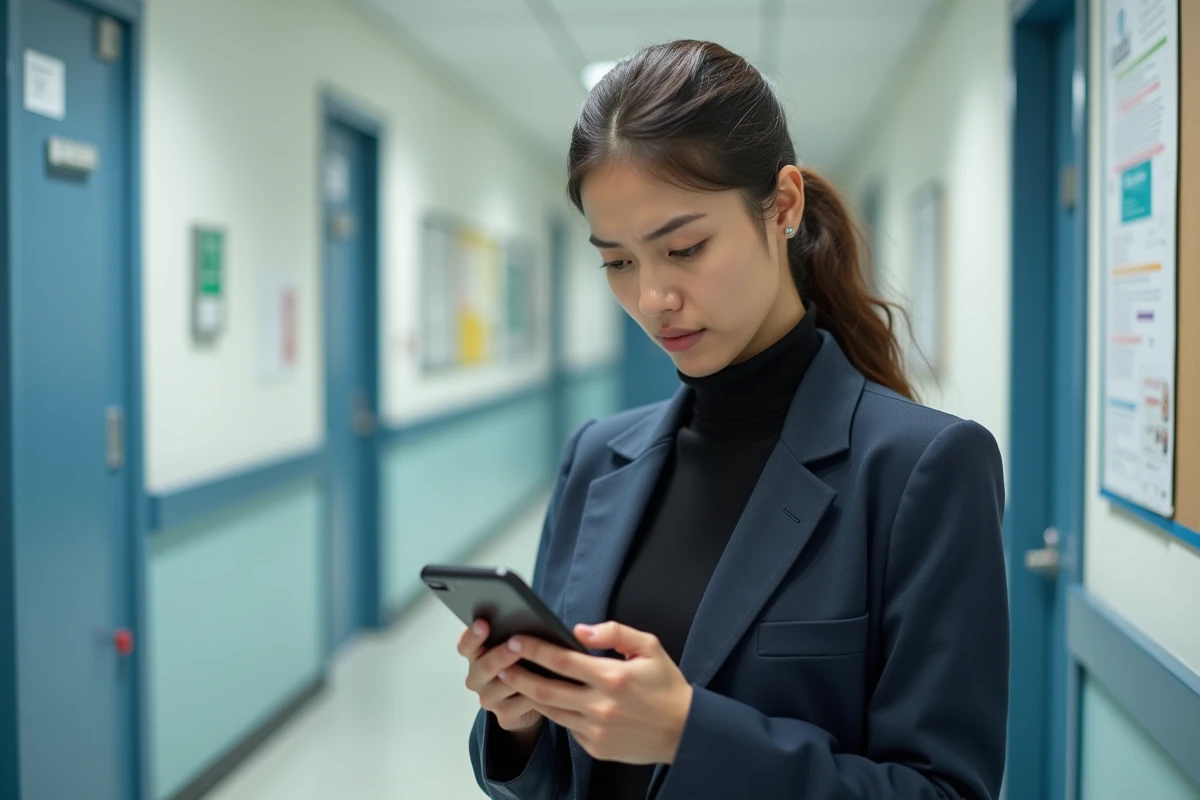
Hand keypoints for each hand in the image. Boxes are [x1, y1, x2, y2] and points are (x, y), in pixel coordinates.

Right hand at [459, 620, 542, 735]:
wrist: (523, 704)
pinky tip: (550, 686)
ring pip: (505, 686)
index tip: (483, 624)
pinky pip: (522, 703)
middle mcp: (476, 678)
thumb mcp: (512, 647)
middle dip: (501, 655)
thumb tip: (527, 619)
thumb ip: (512, 636)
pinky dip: (537, 693)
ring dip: (523, 676)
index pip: (465, 644)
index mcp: (474, 655)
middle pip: (484, 667)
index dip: (473, 635)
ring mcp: (488, 699)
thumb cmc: (519, 665)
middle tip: (516, 646)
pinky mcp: (504, 716)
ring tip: (541, 665)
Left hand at [498, 622, 692, 765]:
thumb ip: (614, 633)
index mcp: (612, 677)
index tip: (516, 640)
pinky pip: (568, 727)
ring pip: (552, 711)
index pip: (562, 661)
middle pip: (546, 690)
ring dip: (530, 695)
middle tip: (499, 664)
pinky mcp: (596, 747)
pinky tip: (545, 700)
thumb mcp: (649, 647)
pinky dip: (555, 712)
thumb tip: (579, 630)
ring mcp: (597, 730)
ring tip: (513, 680)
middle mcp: (601, 706)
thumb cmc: (667, 686)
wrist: (684, 731)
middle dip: (518, 675)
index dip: (534, 649)